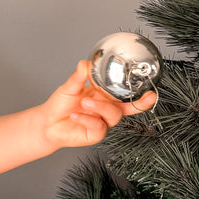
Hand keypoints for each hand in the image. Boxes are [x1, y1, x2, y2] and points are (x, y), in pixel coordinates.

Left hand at [40, 60, 156, 149]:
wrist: (47, 122)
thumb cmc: (61, 104)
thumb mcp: (69, 87)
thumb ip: (78, 77)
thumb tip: (85, 63)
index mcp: (104, 96)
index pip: (125, 95)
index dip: (140, 96)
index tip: (151, 92)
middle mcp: (106, 110)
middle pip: (127, 108)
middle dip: (136, 104)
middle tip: (138, 97)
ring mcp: (103, 123)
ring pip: (113, 115)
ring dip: (100, 107)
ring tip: (84, 103)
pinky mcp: (96, 134)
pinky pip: (99, 126)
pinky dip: (87, 119)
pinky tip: (75, 115)